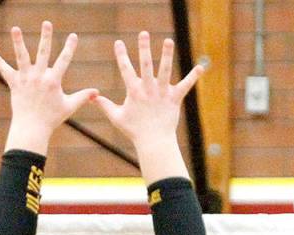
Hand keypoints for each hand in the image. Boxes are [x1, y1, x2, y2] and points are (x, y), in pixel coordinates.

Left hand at [0, 22, 96, 153]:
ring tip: (16, 28)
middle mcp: (39, 77)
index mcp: (53, 82)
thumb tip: (97, 92)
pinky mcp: (14, 83)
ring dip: (18, 42)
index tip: (73, 35)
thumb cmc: (52, 118)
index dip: (70, 48)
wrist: (32, 128)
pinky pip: (5, 70)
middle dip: (46, 37)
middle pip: (43, 53)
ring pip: (22, 57)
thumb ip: (83, 97)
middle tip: (47, 23)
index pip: (64, 61)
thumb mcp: (69, 106)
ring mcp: (25, 79)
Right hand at [96, 32, 202, 151]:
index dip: (121, 55)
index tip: (118, 42)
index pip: (125, 69)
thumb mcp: (117, 117)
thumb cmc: (135, 131)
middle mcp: (148, 90)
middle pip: (145, 65)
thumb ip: (105, 105)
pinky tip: (201, 67)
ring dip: (166, 55)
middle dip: (144, 48)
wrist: (154, 143)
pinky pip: (185, 86)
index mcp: (134, 92)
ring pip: (164, 71)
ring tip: (168, 40)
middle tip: (143, 33)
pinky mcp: (174, 99)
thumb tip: (92, 97)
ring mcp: (162, 94)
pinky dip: (193, 77)